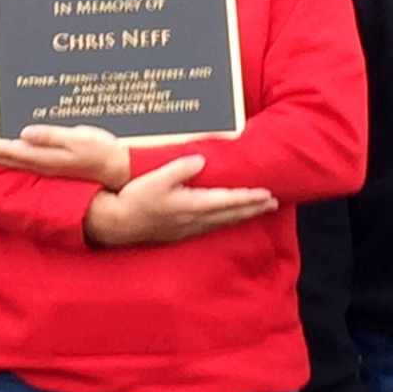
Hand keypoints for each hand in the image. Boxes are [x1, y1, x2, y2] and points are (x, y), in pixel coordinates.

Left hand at [0, 124, 132, 190]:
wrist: (117, 172)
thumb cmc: (101, 152)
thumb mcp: (78, 139)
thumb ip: (51, 136)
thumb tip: (25, 133)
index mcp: (44, 156)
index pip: (8, 151)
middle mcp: (41, 164)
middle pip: (5, 159)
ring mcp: (47, 167)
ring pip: (13, 162)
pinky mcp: (54, 166)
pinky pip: (24, 162)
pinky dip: (11, 157)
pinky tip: (10, 153)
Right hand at [81, 153, 278, 246]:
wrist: (118, 223)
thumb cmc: (136, 198)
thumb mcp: (157, 178)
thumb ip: (181, 168)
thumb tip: (201, 160)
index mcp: (192, 205)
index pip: (229, 201)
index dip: (249, 198)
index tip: (267, 194)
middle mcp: (195, 219)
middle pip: (231, 214)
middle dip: (254, 208)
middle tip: (274, 203)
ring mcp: (188, 228)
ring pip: (224, 222)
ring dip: (243, 215)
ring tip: (258, 210)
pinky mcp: (181, 231)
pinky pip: (212, 226)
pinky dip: (227, 221)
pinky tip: (228, 219)